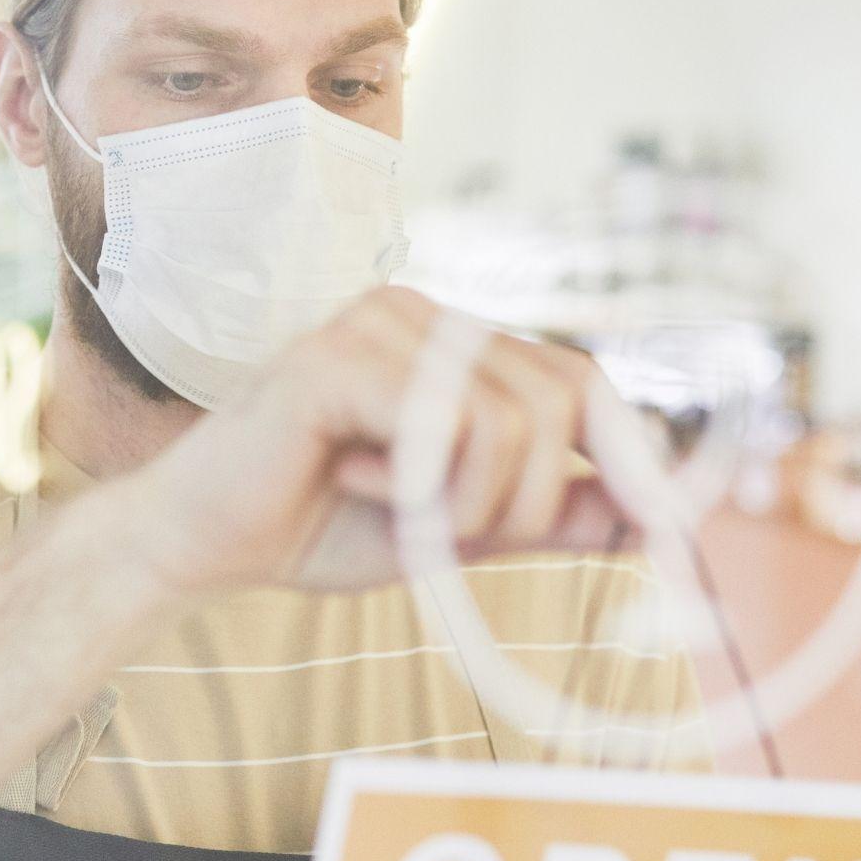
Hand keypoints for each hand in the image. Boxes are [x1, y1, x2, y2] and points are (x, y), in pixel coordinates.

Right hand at [117, 285, 628, 594]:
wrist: (202, 543)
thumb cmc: (317, 524)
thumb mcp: (456, 526)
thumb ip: (545, 511)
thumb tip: (649, 516)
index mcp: (454, 346)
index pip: (578, 379)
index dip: (627, 448)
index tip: (659, 521)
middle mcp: (425, 317)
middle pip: (564, 393)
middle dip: (537, 495)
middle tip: (465, 537)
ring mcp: (382, 324)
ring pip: (513, 418)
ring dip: (476, 501)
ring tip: (403, 516)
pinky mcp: (342, 354)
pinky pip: (444, 424)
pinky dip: (424, 485)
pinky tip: (357, 483)